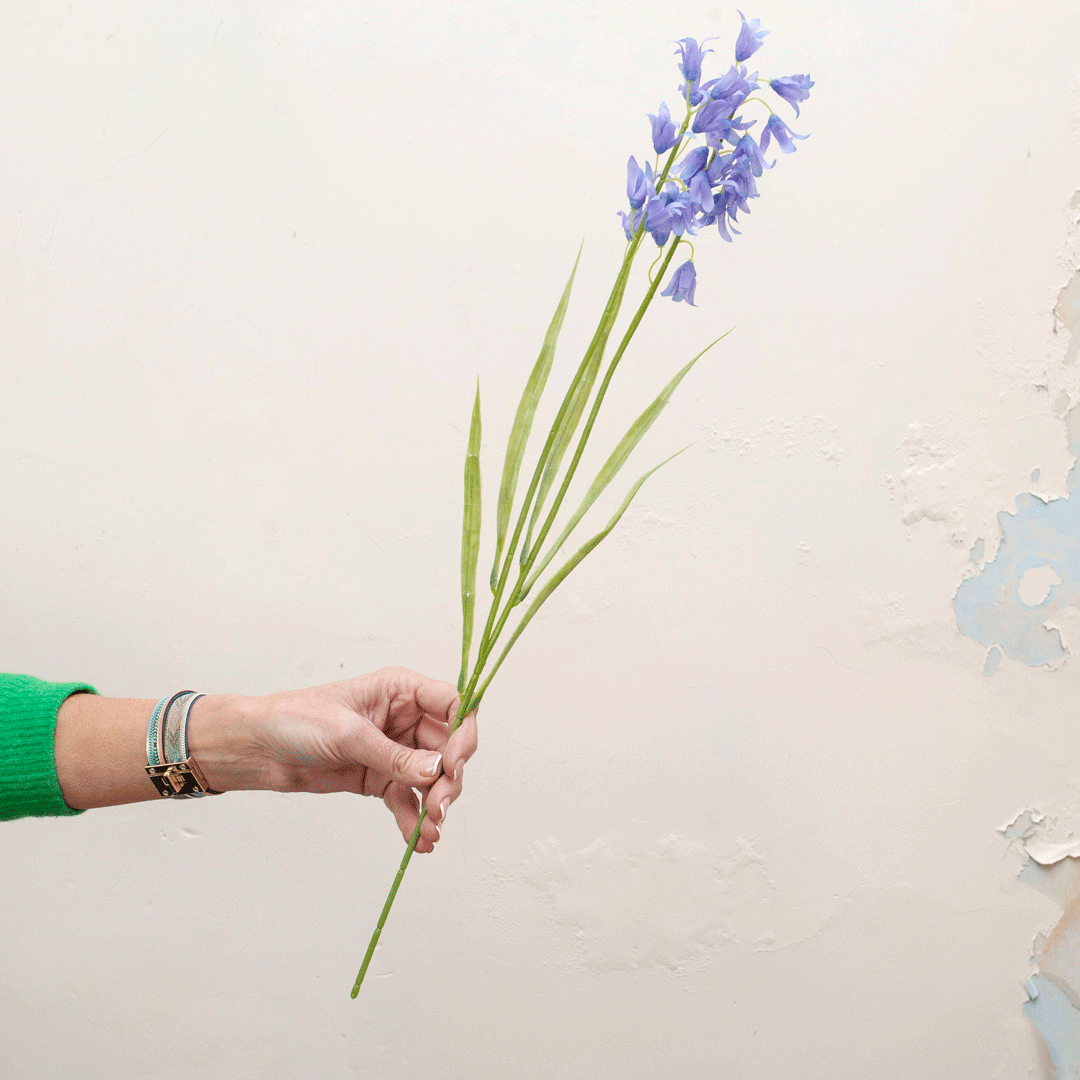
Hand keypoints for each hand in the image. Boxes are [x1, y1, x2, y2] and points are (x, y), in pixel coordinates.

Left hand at [222, 667, 477, 853]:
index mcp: (401, 690)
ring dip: (436, 804)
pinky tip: (419, 839)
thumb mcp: (348, 733)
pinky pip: (409, 799)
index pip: (452, 704)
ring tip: (430, 828)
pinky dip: (415, 820)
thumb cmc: (296, 720)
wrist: (258, 749)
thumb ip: (395, 756)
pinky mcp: (381, 778)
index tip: (454, 764)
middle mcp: (405, 718)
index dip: (462, 733)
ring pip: (432, 778)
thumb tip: (436, 772)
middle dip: (449, 779)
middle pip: (448, 747)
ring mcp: (395, 750)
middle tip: (440, 806)